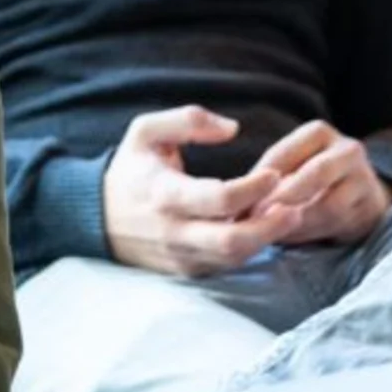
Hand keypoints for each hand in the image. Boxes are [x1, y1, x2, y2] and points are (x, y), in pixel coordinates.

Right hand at [102, 106, 299, 277]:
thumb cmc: (130, 169)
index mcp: (163, 193)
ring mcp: (179, 256)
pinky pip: (224, 267)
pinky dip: (248, 251)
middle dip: (270, 227)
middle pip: (232, 241)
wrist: (96, 216)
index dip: (253, 188)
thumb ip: (187, 120)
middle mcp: (172, 231)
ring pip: (233, 259)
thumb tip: (231, 128)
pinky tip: (263, 230)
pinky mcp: (185, 271)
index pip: (219, 199)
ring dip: (265, 240)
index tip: (273, 173)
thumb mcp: (146, 131)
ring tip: (288, 217)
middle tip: (294, 207)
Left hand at [248, 121, 391, 245]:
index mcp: (319, 133)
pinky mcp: (371, 209)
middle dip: (284, 199)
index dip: (260, 180)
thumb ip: (267, 177)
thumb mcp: (289, 165)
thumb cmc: (308, 176)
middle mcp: (348, 150)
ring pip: (329, 205)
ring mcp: (365, 180)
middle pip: (316, 174)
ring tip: (270, 232)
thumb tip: (237, 201)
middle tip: (257, 219)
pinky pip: (337, 224)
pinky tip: (289, 237)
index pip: (283, 154)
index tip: (240, 201)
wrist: (359, 194)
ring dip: (296, 222)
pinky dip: (309, 233)